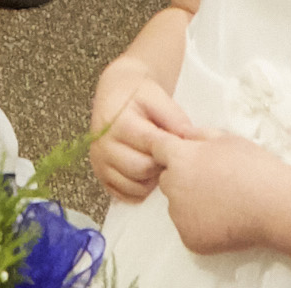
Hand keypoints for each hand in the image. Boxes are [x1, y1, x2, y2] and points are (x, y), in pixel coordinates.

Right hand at [91, 73, 196, 201]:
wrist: (115, 95)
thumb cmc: (139, 96)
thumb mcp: (159, 98)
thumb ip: (176, 119)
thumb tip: (190, 142)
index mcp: (119, 124)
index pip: (151, 149)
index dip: (169, 150)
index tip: (176, 145)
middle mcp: (103, 145)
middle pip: (142, 170)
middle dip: (160, 165)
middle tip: (166, 154)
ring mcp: (99, 162)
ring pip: (135, 186)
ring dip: (150, 179)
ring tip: (155, 161)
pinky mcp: (100, 175)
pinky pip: (126, 196)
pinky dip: (140, 189)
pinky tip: (145, 173)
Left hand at [144, 128, 280, 254]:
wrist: (276, 205)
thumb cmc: (254, 167)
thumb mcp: (226, 138)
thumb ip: (197, 134)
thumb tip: (180, 133)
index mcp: (179, 158)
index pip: (157, 149)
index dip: (171, 151)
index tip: (187, 157)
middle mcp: (172, 186)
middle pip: (167, 179)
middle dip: (182, 178)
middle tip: (212, 182)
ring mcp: (180, 215)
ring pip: (177, 206)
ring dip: (190, 203)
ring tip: (222, 203)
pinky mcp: (190, 238)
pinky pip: (189, 228)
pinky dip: (201, 226)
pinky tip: (224, 221)